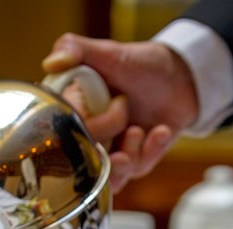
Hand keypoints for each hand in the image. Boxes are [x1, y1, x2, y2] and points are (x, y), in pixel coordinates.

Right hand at [43, 33, 198, 191]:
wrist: (181, 78)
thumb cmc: (141, 63)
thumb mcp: (108, 52)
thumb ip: (75, 49)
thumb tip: (50, 63)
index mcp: (74, 109)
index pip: (68, 133)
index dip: (92, 126)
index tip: (117, 103)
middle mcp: (89, 133)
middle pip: (87, 161)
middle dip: (110, 150)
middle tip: (132, 126)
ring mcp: (111, 150)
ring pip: (110, 175)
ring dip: (130, 156)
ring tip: (142, 131)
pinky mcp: (134, 161)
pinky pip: (137, 170)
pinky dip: (151, 152)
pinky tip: (161, 131)